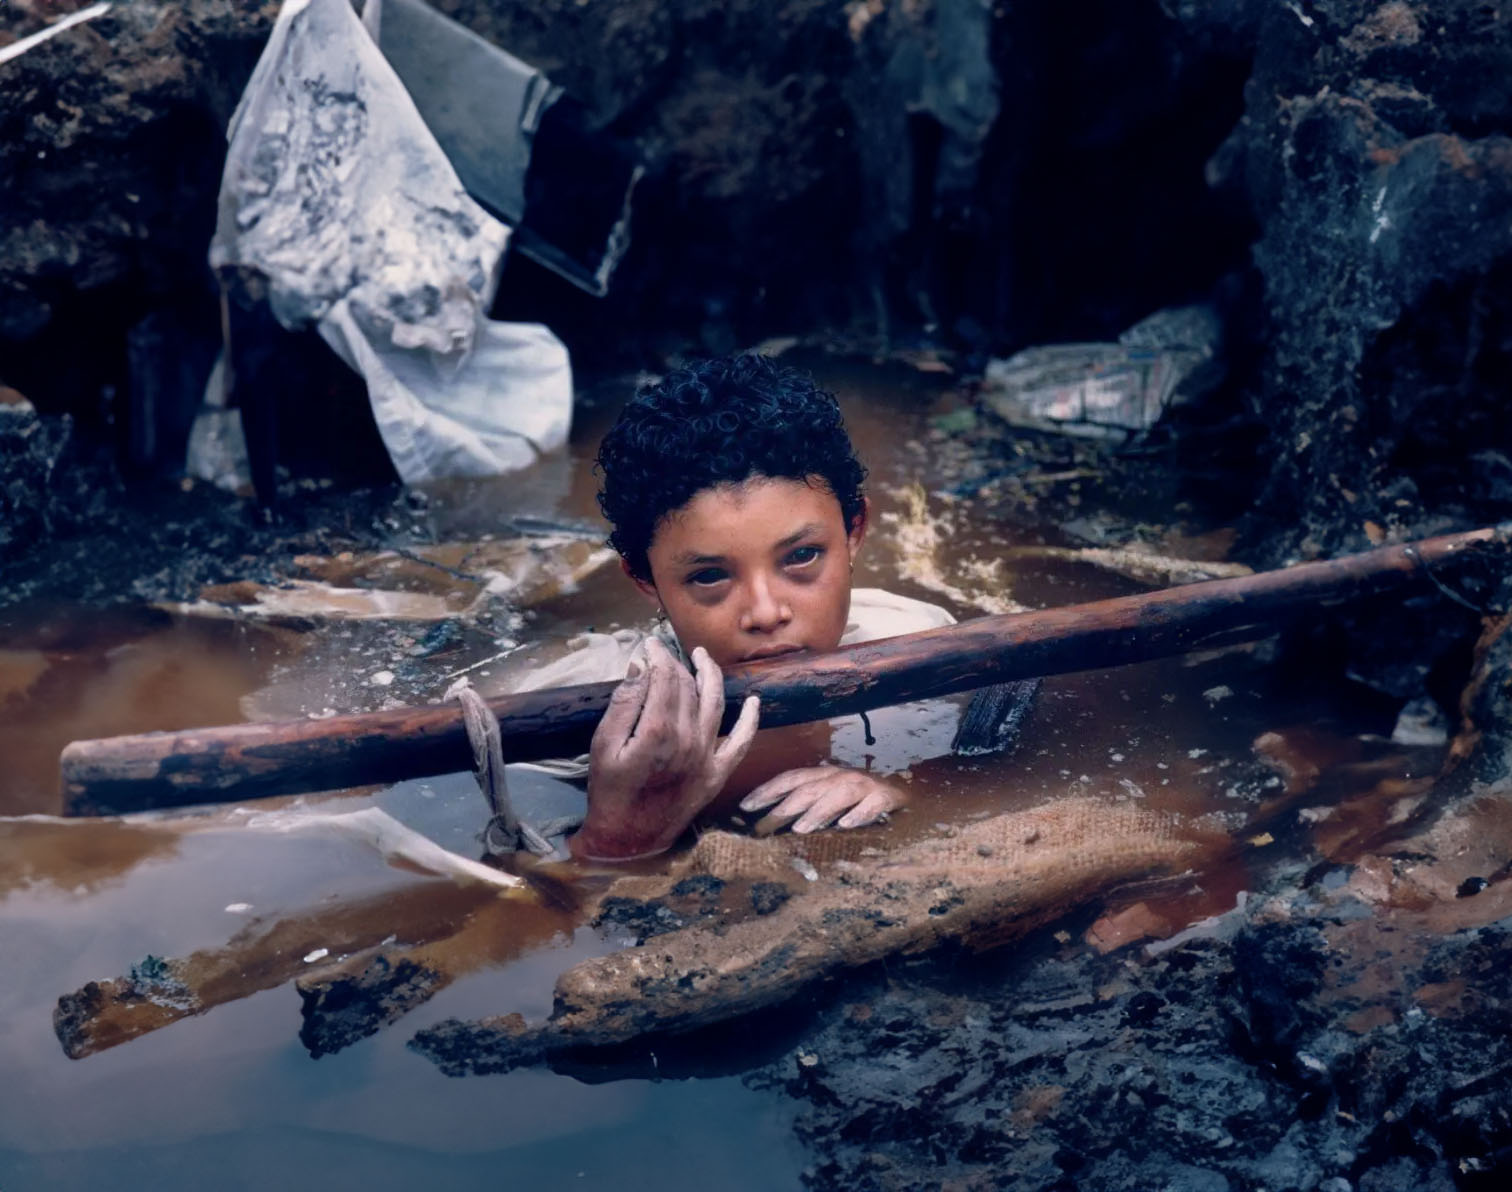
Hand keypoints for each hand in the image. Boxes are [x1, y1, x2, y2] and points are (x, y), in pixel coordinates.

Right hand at [573, 637, 759, 860]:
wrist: (627, 840)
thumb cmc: (609, 792)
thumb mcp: (603, 745)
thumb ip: (624, 704)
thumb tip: (641, 667)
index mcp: (657, 731)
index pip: (664, 677)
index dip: (657, 656)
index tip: (649, 645)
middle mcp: (688, 739)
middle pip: (687, 687)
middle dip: (676, 664)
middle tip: (665, 653)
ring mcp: (706, 757)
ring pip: (715, 703)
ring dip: (711, 676)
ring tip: (703, 658)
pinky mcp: (717, 774)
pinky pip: (741, 742)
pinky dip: (750, 720)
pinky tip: (754, 701)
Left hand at [738, 765, 904, 835]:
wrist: (904, 794)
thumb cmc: (858, 801)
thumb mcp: (828, 798)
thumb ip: (804, 806)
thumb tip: (768, 823)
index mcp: (823, 776)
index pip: (790, 779)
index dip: (767, 791)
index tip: (744, 807)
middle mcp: (840, 777)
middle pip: (809, 789)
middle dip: (784, 807)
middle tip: (763, 828)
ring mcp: (864, 786)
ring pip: (838, 794)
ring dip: (818, 811)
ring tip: (800, 829)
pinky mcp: (886, 798)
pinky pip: (872, 805)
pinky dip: (859, 814)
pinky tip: (847, 826)